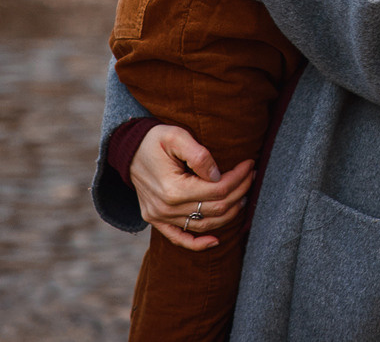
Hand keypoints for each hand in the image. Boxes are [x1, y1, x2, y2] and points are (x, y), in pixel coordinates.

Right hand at [129, 124, 256, 250]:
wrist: (128, 150)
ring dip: (229, 212)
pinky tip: (216, 241)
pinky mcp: (156, 221)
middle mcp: (166, 208)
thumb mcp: (175, 136)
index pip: (217, 190)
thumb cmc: (155, 139)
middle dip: (239, 191)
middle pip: (215, 208)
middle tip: (251, 175)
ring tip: (243, 194)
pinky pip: (179, 239)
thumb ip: (198, 155)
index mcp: (173, 189)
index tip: (249, 164)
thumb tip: (218, 175)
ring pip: (204, 224)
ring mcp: (160, 218)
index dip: (238, 178)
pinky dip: (198, 244)